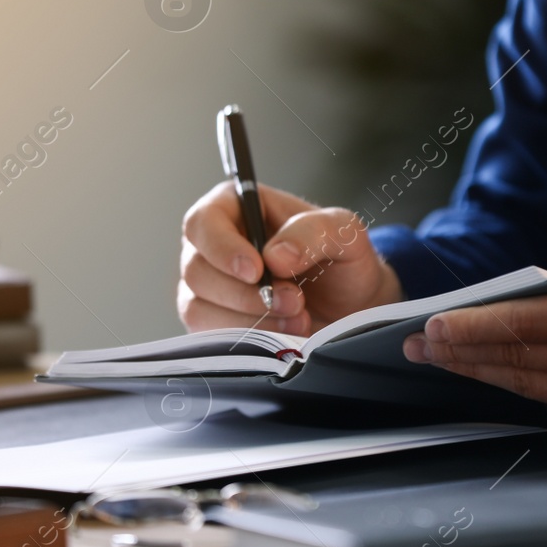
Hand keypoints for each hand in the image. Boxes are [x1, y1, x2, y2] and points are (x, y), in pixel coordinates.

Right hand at [179, 181, 403, 335]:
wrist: (350, 308)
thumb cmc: (341, 261)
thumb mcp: (343, 233)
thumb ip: (313, 232)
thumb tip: (274, 255)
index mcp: (236, 207)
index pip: (202, 221)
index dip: (222, 248)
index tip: (256, 271)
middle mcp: (213, 245)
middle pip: (196, 269)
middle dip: (248, 294)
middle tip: (295, 301)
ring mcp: (208, 286)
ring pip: (198, 307)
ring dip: (250, 320)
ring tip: (298, 319)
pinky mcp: (212, 322)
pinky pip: (209, 336)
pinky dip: (247, 339)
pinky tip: (281, 335)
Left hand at [401, 238, 546, 446]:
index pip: (525, 321)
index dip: (473, 326)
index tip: (434, 326)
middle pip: (519, 361)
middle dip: (462, 353)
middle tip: (419, 348)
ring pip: (536, 390)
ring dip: (489, 377)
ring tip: (450, 363)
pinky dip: (537, 393)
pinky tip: (509, 382)